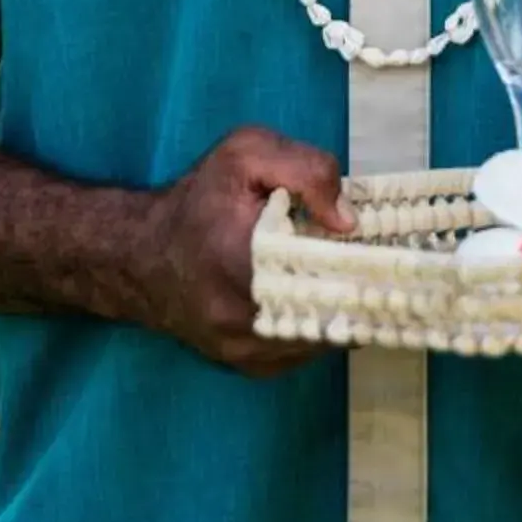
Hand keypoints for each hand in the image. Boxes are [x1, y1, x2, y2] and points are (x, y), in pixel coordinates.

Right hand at [135, 125, 352, 377]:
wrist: (141, 257)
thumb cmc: (198, 201)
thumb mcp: (245, 154)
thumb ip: (305, 170)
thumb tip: (348, 220)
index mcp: (242, 259)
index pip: (326, 274)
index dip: (363, 264)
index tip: (380, 249)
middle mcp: (241, 318)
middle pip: (333, 313)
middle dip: (359, 290)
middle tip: (375, 264)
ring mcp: (244, 350)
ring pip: (324, 338)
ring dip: (342, 311)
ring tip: (348, 278)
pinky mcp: (247, 367)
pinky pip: (304, 351)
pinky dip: (319, 326)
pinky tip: (317, 298)